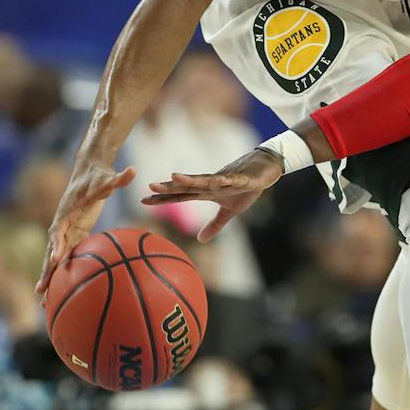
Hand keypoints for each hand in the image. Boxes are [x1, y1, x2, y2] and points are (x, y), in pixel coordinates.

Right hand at [37, 160, 136, 300]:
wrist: (88, 173)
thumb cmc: (98, 177)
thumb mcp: (108, 179)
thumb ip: (119, 179)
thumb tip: (133, 171)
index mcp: (65, 213)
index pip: (58, 231)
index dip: (55, 245)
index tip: (55, 259)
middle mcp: (60, 225)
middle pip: (50, 251)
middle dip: (45, 271)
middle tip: (41, 291)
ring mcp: (65, 233)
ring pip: (54, 259)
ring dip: (50, 279)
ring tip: (44, 302)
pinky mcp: (73, 236)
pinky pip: (66, 257)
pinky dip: (63, 273)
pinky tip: (63, 292)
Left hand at [142, 148, 284, 241]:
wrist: (266, 169)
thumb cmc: (246, 188)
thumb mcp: (230, 211)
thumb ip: (214, 225)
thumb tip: (200, 240)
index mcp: (207, 192)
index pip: (181, 195)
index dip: (163, 198)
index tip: (143, 201)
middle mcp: (212, 183)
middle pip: (188, 186)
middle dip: (170, 186)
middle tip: (150, 186)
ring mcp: (226, 179)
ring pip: (206, 179)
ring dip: (191, 178)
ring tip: (175, 176)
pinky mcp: (243, 178)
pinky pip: (233, 180)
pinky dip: (225, 180)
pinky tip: (217, 180)